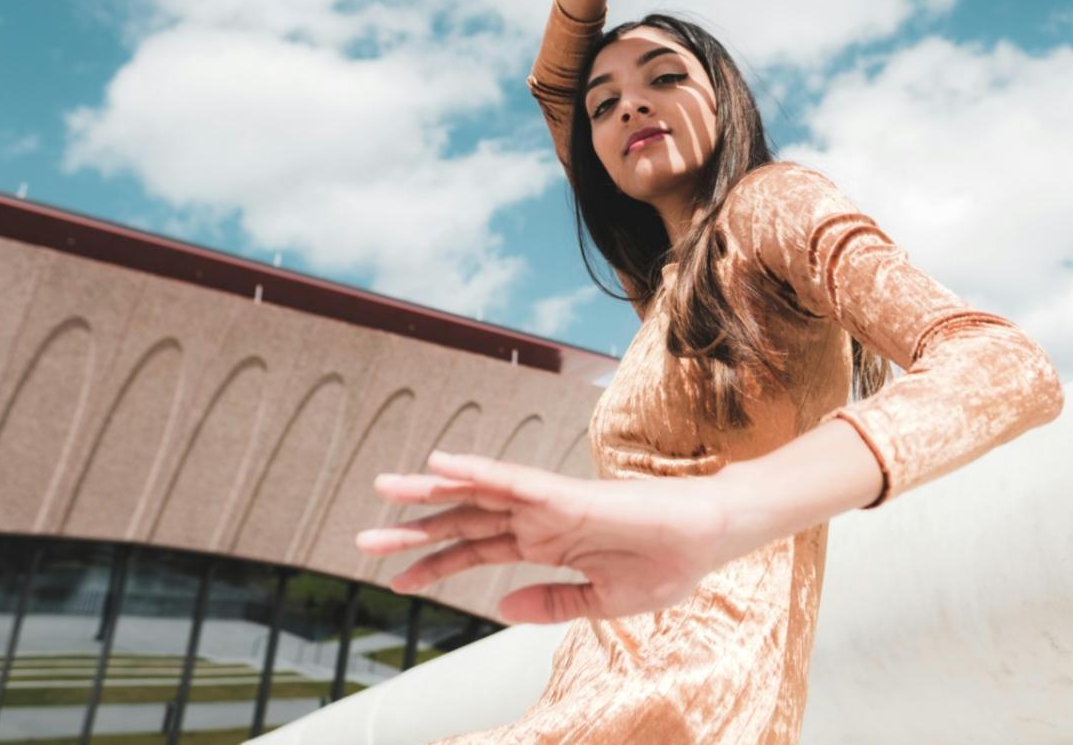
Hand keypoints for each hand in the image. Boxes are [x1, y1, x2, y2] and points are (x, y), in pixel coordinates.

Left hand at [356, 451, 766, 624]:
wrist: (708, 542)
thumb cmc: (667, 564)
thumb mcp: (602, 603)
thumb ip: (552, 604)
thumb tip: (500, 608)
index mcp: (547, 544)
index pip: (477, 551)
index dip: (436, 564)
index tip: (396, 581)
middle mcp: (539, 520)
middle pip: (465, 522)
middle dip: (415, 530)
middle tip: (364, 540)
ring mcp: (550, 504)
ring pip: (477, 494)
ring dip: (430, 492)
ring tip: (384, 489)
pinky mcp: (566, 495)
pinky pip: (511, 480)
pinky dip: (475, 471)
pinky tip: (442, 464)